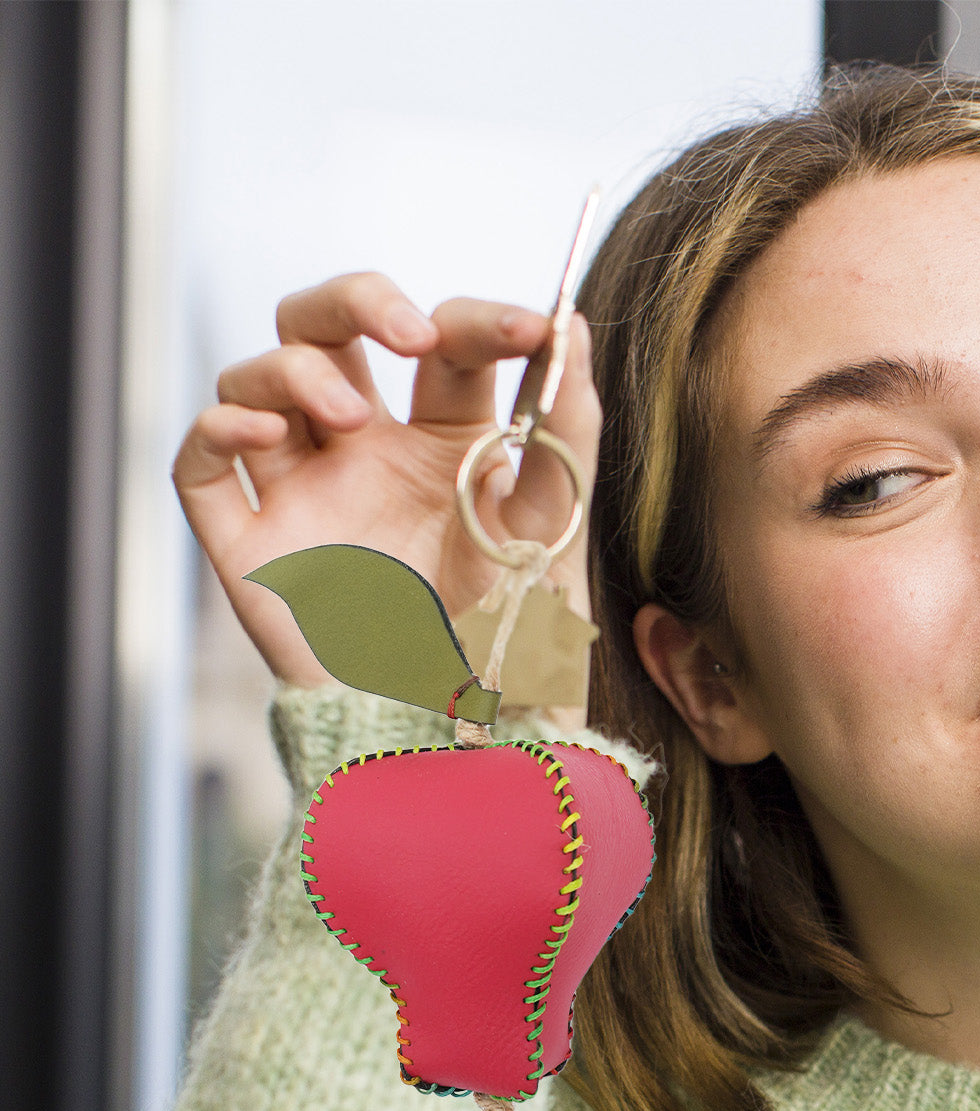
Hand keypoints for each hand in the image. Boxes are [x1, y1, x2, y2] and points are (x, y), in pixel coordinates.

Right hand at [172, 272, 600, 688]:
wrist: (466, 738)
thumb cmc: (518, 641)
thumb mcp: (554, 530)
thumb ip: (568, 430)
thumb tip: (571, 322)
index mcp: (445, 444)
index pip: (440, 344)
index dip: (476, 319)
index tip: (529, 329)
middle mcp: (368, 455)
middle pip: (326, 326)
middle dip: (358, 298)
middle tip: (410, 333)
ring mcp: (306, 494)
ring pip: (257, 379)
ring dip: (293, 369)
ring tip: (346, 419)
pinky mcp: (254, 547)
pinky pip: (202, 464)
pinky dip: (218, 427)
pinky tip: (264, 435)